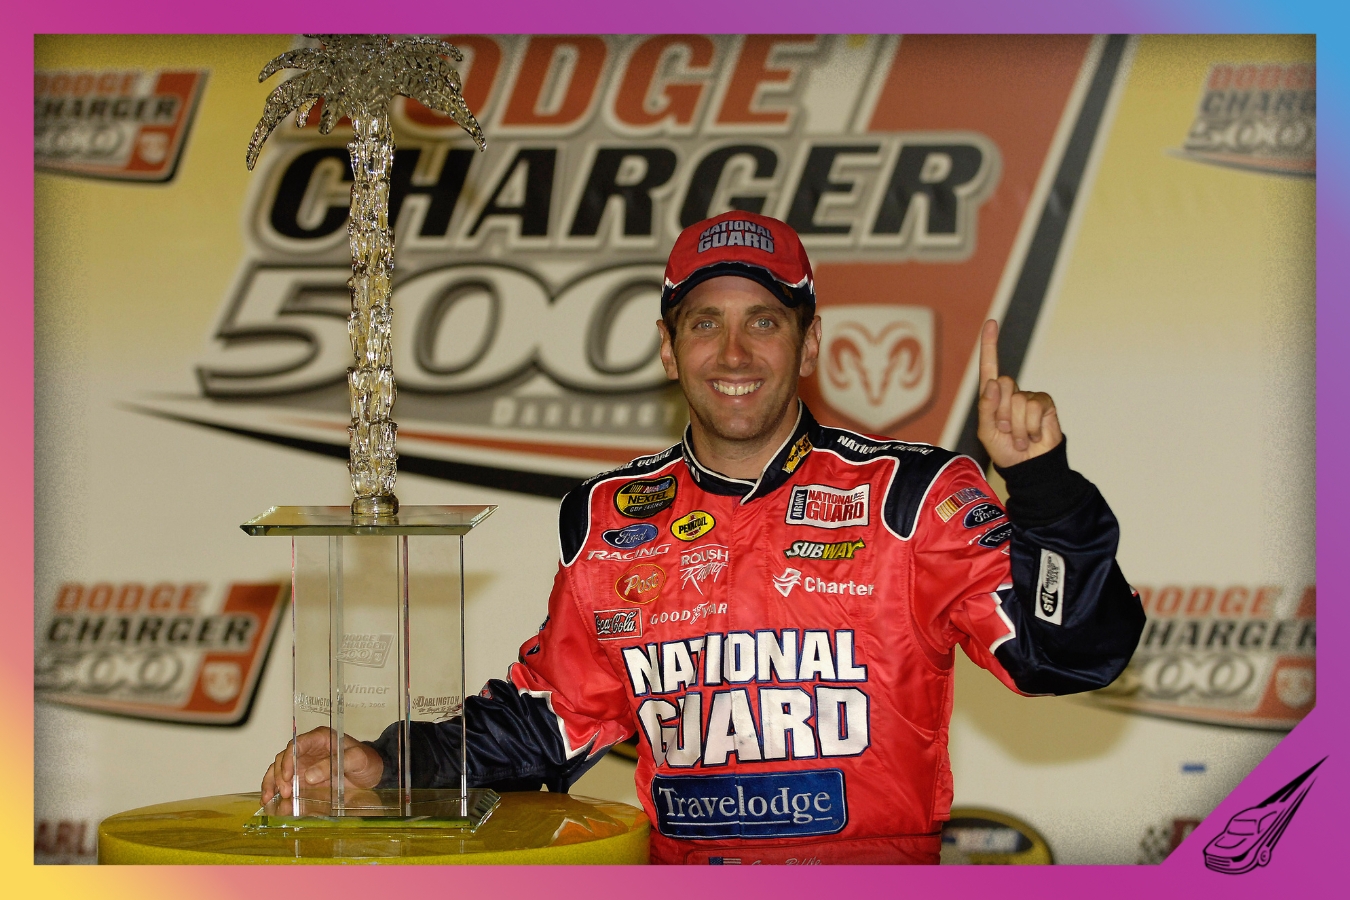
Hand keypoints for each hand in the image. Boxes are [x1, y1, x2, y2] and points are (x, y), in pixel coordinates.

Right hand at [260, 726, 383, 804]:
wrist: (372, 773)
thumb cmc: (366, 761)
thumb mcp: (356, 760)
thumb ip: (333, 765)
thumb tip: (309, 776)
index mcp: (320, 737)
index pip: (297, 744)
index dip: (288, 759)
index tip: (288, 776)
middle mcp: (308, 749)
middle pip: (284, 757)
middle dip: (280, 775)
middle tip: (285, 792)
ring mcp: (304, 763)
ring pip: (279, 768)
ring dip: (272, 782)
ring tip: (269, 798)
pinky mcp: (303, 777)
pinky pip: (284, 781)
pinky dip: (275, 789)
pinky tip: (269, 800)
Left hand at [976, 319, 1061, 467]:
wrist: (1027, 466)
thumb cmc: (1004, 450)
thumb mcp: (986, 431)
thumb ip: (986, 407)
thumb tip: (993, 382)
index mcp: (992, 397)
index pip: (989, 367)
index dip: (990, 345)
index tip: (991, 322)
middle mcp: (1011, 393)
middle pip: (1002, 385)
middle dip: (1002, 412)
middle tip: (1006, 431)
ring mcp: (1029, 397)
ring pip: (1018, 401)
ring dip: (1017, 426)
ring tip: (1020, 438)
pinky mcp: (1044, 404)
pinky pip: (1034, 408)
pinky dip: (1031, 427)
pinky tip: (1034, 436)